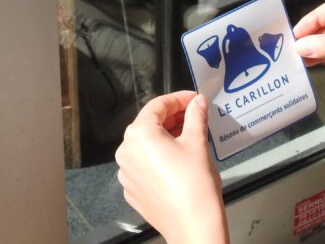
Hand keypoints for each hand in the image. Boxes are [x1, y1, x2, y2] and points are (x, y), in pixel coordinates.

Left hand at [115, 91, 228, 243]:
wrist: (193, 226)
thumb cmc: (194, 185)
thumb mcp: (197, 142)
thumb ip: (196, 115)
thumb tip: (198, 102)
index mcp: (139, 134)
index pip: (158, 105)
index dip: (179, 99)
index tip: (194, 99)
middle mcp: (126, 152)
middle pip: (150, 125)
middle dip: (173, 118)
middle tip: (195, 115)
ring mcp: (127, 173)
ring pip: (146, 145)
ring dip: (166, 138)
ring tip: (190, 137)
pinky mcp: (133, 190)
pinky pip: (145, 165)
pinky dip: (160, 158)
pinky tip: (179, 160)